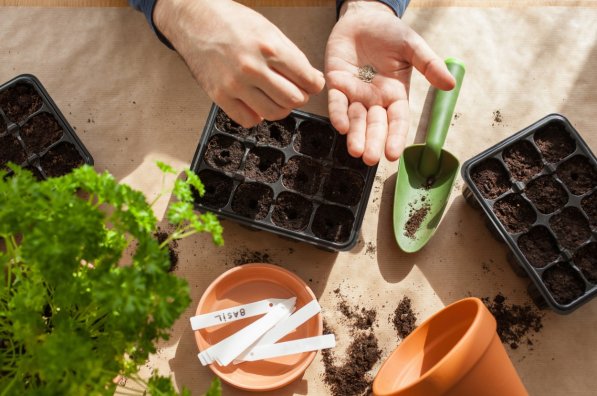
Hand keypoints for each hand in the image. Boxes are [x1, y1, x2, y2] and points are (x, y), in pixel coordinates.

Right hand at [154, 0, 324, 126]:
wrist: (195, 20)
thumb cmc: (232, 22)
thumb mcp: (269, 30)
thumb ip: (293, 56)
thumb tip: (313, 80)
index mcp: (269, 48)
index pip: (307, 80)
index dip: (314, 85)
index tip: (311, 84)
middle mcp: (252, 68)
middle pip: (293, 99)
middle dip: (299, 97)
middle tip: (294, 90)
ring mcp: (234, 84)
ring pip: (273, 113)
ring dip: (280, 108)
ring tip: (276, 97)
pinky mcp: (219, 95)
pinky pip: (248, 119)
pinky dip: (257, 115)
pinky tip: (256, 103)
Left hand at [325, 0, 455, 164]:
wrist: (363, 17)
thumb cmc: (390, 32)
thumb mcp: (413, 47)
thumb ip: (429, 65)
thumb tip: (450, 84)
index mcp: (395, 94)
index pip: (397, 121)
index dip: (396, 137)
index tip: (394, 154)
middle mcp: (374, 99)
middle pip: (375, 125)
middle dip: (373, 142)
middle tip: (371, 159)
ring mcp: (354, 93)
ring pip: (355, 119)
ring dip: (355, 136)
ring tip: (355, 151)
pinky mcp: (336, 84)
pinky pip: (336, 102)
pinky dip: (338, 114)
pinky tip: (341, 126)